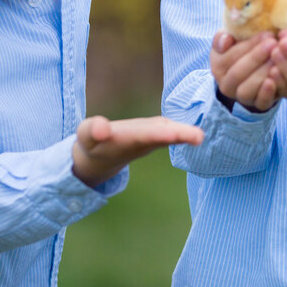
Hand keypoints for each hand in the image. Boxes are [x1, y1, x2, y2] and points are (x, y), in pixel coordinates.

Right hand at [71, 115, 203, 186]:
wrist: (97, 157)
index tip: (173, 134)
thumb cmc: (91, 143)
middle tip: (199, 136)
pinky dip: (181, 130)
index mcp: (127, 141)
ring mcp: (149, 140)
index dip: (160, 135)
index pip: (145, 136)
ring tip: (200, 135)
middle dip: (180, 136)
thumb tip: (102, 129)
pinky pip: (168, 130)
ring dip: (184, 134)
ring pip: (168, 135)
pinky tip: (195, 129)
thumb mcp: (86, 135)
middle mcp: (142, 142)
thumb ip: (93, 130)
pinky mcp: (151, 134)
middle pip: (163, 138)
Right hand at [210, 30, 279, 112]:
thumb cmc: (243, 48)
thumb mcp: (231, 39)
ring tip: (277, 59)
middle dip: (256, 57)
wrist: (257, 68)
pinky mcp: (258, 105)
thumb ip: (223, 37)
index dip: (249, 45)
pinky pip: (261, 103)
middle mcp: (226, 85)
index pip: (230, 56)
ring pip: (247, 90)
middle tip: (274, 43)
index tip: (267, 33)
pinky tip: (277, 77)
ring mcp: (241, 97)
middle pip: (237, 73)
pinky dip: (268, 92)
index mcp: (218, 66)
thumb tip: (225, 40)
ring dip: (262, 74)